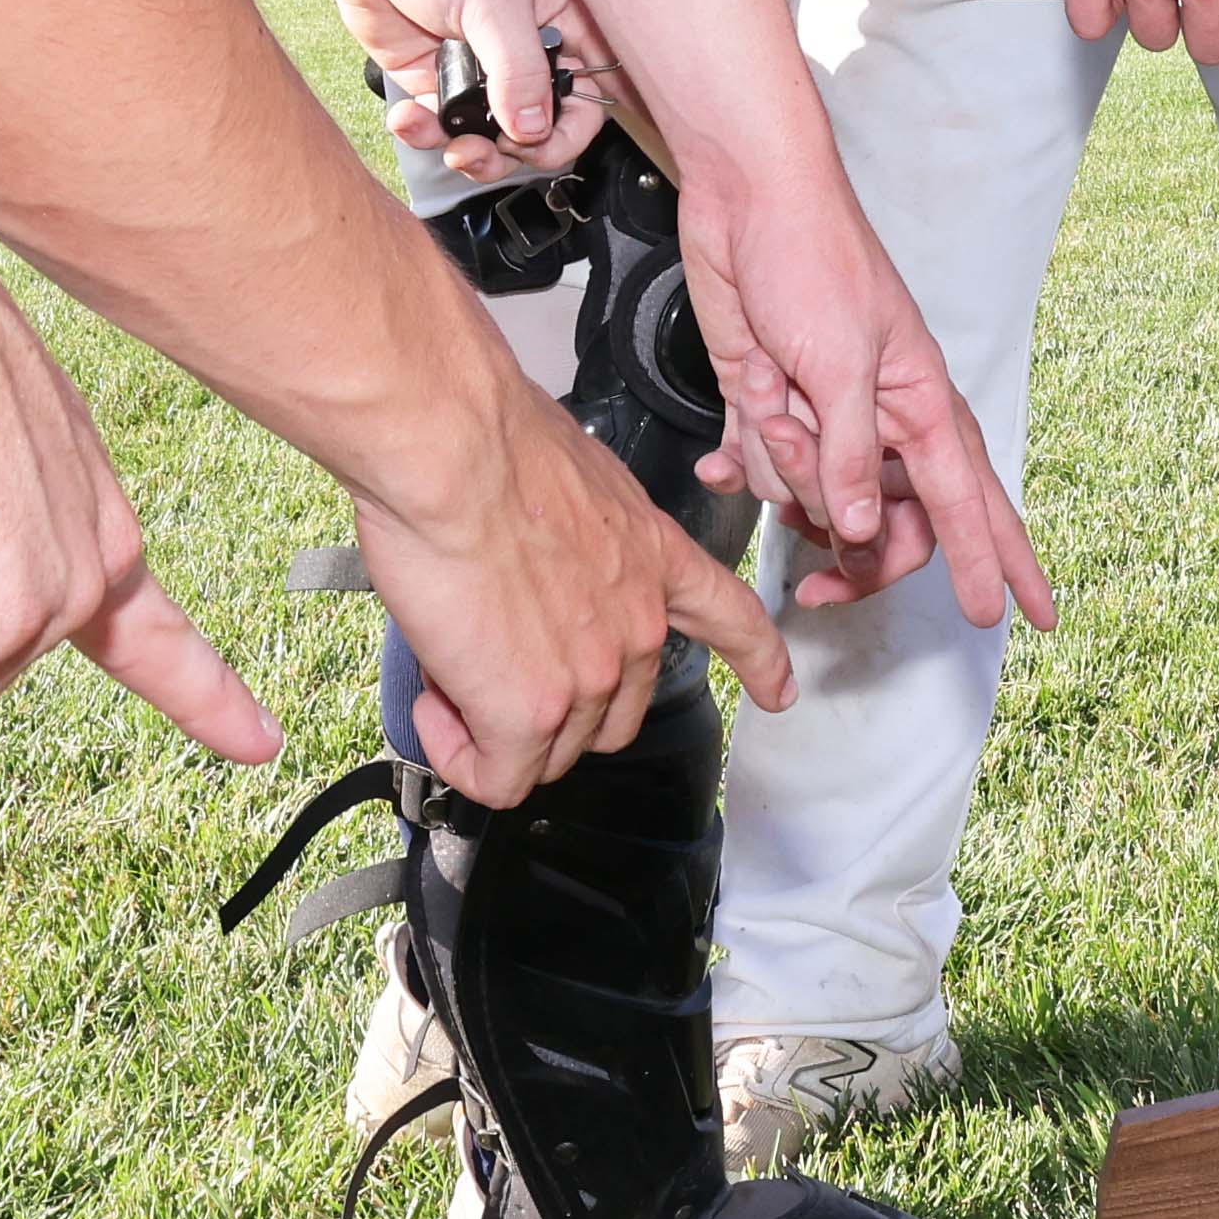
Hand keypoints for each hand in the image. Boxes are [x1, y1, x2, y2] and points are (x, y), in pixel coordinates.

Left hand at [344, 0, 604, 180]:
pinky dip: (425, 132)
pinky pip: (440, 123)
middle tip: (490, 148)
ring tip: (449, 144)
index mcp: (559, 20)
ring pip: (490, 134)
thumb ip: (519, 71)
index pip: (588, 87)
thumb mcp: (493, 3)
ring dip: (470, 149)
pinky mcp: (433, 76)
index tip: (540, 142)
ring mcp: (478, 66)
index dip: (572, 124)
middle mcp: (522, 48)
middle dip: (515, 148)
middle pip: (539, 123)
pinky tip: (409, 119)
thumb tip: (533, 130)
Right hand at [348, 346, 782, 795]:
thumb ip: (578, 537)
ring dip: (493, 724)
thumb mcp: (574, 479)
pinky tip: (439, 705)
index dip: (758, 662)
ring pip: (548, 751)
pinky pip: (498, 776)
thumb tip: (536, 555)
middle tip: (487, 652)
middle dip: (547, 703)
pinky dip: (463, 754)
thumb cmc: (489, 442)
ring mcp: (591, 675)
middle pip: (609, 715)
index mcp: (654, 556)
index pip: (732, 617)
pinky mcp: (529, 711)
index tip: (779, 691)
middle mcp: (639, 624)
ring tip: (450, 659)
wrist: (449, 449)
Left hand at [675, 150, 1055, 641]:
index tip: (1024, 616)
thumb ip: (852, 454)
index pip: (973, 503)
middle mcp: (881, 419)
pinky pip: (766, 469)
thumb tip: (864, 530)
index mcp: (922, 405)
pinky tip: (725, 455)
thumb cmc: (812, 260)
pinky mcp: (774, 404)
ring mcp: (827, 417)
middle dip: (854, 557)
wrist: (744, 200)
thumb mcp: (839, 362)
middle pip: (891, 527)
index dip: (999, 562)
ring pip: (818, 500)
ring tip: (770, 404)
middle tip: (816, 587)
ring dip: (785, 471)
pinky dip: (745, 464)